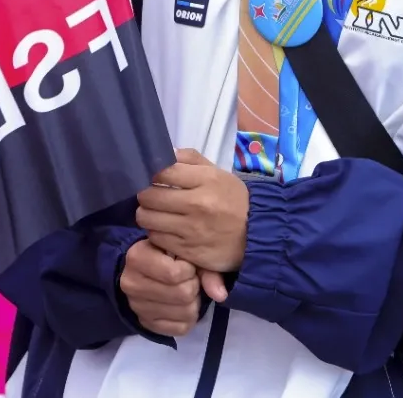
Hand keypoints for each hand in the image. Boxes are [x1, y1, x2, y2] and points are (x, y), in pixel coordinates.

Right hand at [118, 238, 202, 336]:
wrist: (142, 270)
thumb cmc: (164, 254)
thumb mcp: (180, 250)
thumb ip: (203, 266)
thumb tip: (220, 295)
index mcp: (137, 257)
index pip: (174, 273)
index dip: (189, 270)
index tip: (187, 266)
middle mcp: (131, 284)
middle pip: (182, 294)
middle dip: (193, 286)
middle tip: (190, 280)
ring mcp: (137, 307)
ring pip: (185, 313)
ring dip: (193, 303)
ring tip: (187, 293)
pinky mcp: (146, 324)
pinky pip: (180, 329)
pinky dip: (189, 319)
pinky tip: (183, 307)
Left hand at [135, 148, 248, 283]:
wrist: (258, 236)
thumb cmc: (233, 200)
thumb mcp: (218, 173)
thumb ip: (190, 159)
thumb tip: (164, 151)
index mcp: (206, 180)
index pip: (162, 171)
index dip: (151, 173)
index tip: (152, 177)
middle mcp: (197, 204)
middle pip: (149, 196)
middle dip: (145, 195)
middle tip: (150, 196)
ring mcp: (191, 230)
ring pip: (147, 218)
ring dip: (146, 214)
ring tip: (155, 213)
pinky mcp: (188, 251)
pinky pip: (156, 239)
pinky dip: (156, 233)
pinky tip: (164, 229)